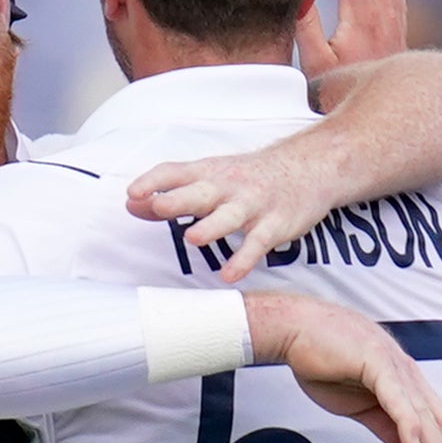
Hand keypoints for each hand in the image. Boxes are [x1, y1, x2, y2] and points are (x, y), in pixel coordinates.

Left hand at [130, 138, 343, 285]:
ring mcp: (252, 205)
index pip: (176, 172)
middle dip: (178, 200)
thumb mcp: (211, 177)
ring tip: (194, 238)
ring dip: (212, 227)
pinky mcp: (274, 224)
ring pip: (229, 216)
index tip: (132, 193)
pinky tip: (229, 276)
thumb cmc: (249, 176)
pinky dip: (243, 259)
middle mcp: (228, 187)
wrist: (309, 167)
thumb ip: (171, 192)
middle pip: (200, 192)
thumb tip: (132, 203)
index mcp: (209, 173)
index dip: (154, 181)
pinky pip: (257, 244)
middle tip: (157, 207)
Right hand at [250, 291, 441, 442]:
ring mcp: (393, 365)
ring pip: (421, 413)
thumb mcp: (356, 403)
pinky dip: (407, 422)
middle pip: (435, 418)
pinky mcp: (375, 361)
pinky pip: (396, 397)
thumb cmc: (322, 360)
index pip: (432, 418)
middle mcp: (405, 371)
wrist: (295, 329)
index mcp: (402, 379)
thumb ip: (384, 423)